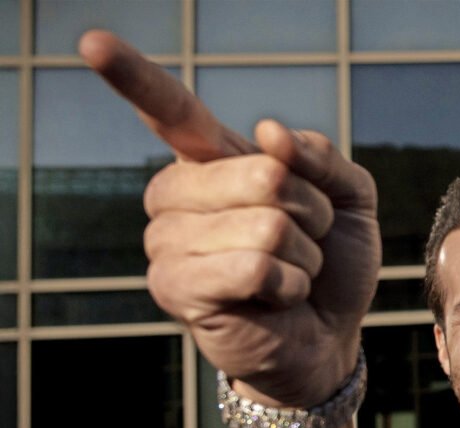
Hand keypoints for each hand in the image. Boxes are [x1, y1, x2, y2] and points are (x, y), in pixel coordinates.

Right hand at [79, 31, 380, 406]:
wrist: (329, 336)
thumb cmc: (330, 264)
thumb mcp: (347, 199)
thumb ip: (321, 157)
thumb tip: (269, 132)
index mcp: (212, 161)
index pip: (170, 109)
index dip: (133, 76)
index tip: (93, 41)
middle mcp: (178, 195)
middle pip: (264, 175)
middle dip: (312, 213)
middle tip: (303, 242)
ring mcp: (168, 242)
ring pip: (265, 225)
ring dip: (302, 255)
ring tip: (288, 273)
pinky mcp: (175, 288)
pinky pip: (253, 266)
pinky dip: (288, 284)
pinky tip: (276, 298)